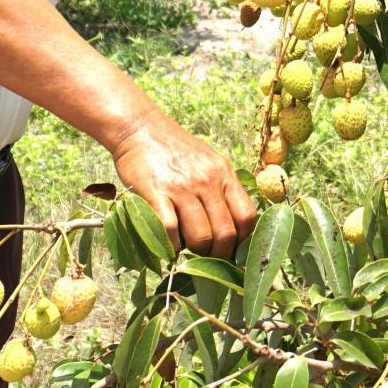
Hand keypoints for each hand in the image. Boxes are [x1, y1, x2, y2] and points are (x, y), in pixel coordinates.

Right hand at [109, 107, 257, 259]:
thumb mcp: (209, 162)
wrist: (140, 129)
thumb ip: (222, 189)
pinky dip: (171, 247)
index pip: (247, 217)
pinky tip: (168, 247)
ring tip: (187, 253)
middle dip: (219, 255)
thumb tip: (232, 228)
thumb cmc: (175, 150)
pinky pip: (171, 231)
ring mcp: (182, 187)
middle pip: (226, 233)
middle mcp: (207, 181)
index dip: (243, 242)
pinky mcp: (156, 193)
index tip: (233, 251)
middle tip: (208, 259)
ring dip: (195, 254)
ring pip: (201, 236)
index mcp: (224, 174)